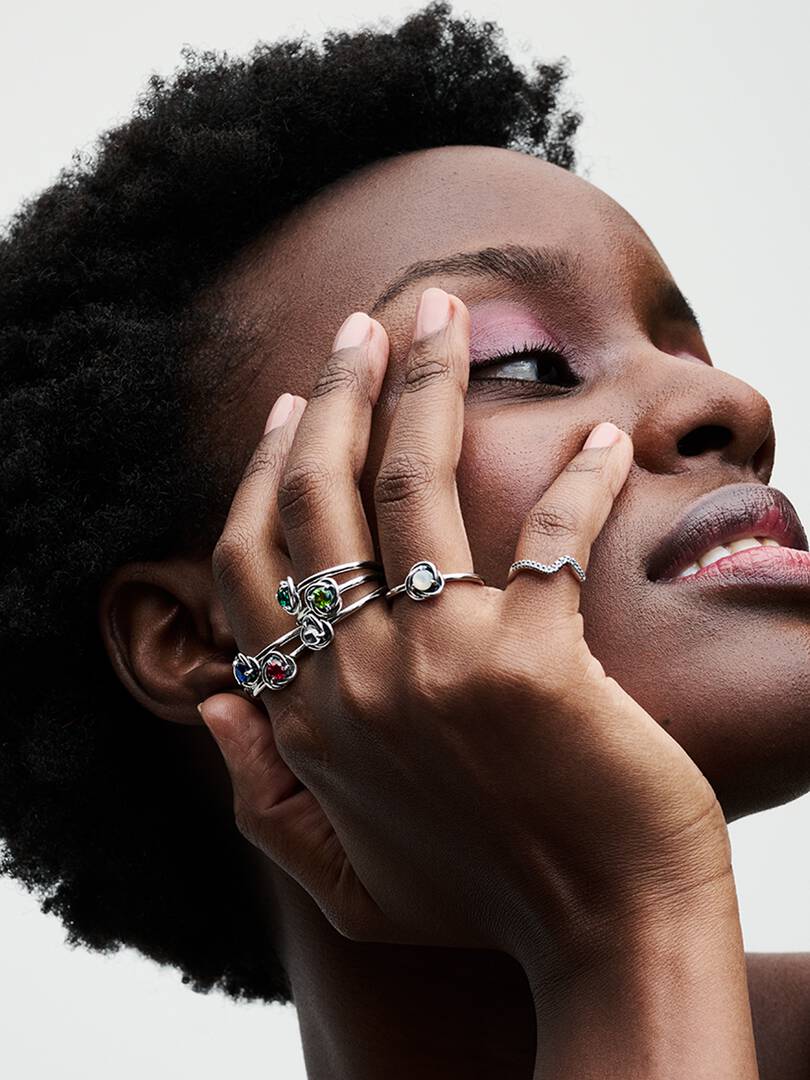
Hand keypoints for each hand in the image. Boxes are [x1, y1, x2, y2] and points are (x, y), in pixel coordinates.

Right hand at [199, 289, 731, 975]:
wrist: (603, 938)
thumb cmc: (481, 900)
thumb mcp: (343, 877)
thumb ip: (261, 796)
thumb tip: (210, 701)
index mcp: (307, 719)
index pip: (251, 565)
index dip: (264, 472)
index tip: (287, 408)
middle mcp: (357, 678)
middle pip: (316, 499)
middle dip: (333, 393)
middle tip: (360, 324)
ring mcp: (441, 665)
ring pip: (407, 486)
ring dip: (421, 385)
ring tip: (434, 317)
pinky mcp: (536, 662)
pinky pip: (550, 537)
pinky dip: (578, 478)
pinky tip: (599, 437)